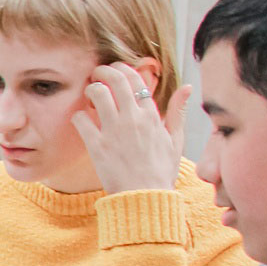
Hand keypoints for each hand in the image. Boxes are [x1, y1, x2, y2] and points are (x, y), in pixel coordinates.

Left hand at [72, 62, 188, 195]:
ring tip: (88, 93)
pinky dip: (78, 115)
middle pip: (116, 80)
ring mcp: (114, 131)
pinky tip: (81, 118)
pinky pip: (81, 120)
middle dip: (103, 71)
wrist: (145, 196)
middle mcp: (133, 119)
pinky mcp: (97, 146)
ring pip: (97, 94)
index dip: (123, 69)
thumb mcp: (176, 140)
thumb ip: (178, 111)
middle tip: (96, 73)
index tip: (115, 69)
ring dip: (90, 89)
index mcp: (152, 116)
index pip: (136, 80)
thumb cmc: (161, 170)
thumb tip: (188, 87)